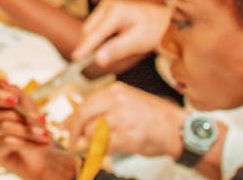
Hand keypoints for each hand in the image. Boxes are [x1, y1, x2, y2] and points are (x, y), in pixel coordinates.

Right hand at [0, 83, 79, 179]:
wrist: (43, 156)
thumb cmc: (34, 128)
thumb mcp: (29, 107)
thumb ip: (17, 94)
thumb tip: (1, 82)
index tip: (14, 100)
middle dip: (24, 117)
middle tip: (43, 121)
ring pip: (5, 127)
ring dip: (28, 132)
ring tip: (45, 136)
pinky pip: (7, 142)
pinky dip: (26, 142)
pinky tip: (38, 145)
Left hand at [64, 82, 184, 158]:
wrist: (178, 129)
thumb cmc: (153, 117)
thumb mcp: (127, 102)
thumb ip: (104, 108)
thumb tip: (78, 119)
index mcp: (115, 91)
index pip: (85, 103)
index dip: (71, 118)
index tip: (64, 127)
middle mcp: (117, 101)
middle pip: (84, 116)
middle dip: (74, 130)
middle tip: (72, 140)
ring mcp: (123, 119)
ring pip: (93, 133)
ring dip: (91, 142)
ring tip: (99, 144)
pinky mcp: (129, 137)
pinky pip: (105, 147)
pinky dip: (103, 151)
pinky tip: (109, 150)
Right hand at [72, 0, 171, 67]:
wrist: (164, 19)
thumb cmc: (154, 30)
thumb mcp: (138, 42)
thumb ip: (117, 50)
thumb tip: (98, 59)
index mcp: (114, 10)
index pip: (95, 33)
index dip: (85, 47)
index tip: (75, 58)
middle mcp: (107, 5)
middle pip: (89, 31)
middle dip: (91, 46)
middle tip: (104, 60)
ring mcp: (105, 6)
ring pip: (91, 30)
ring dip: (96, 43)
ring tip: (118, 47)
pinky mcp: (105, 11)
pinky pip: (96, 28)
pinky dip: (100, 39)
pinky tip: (115, 41)